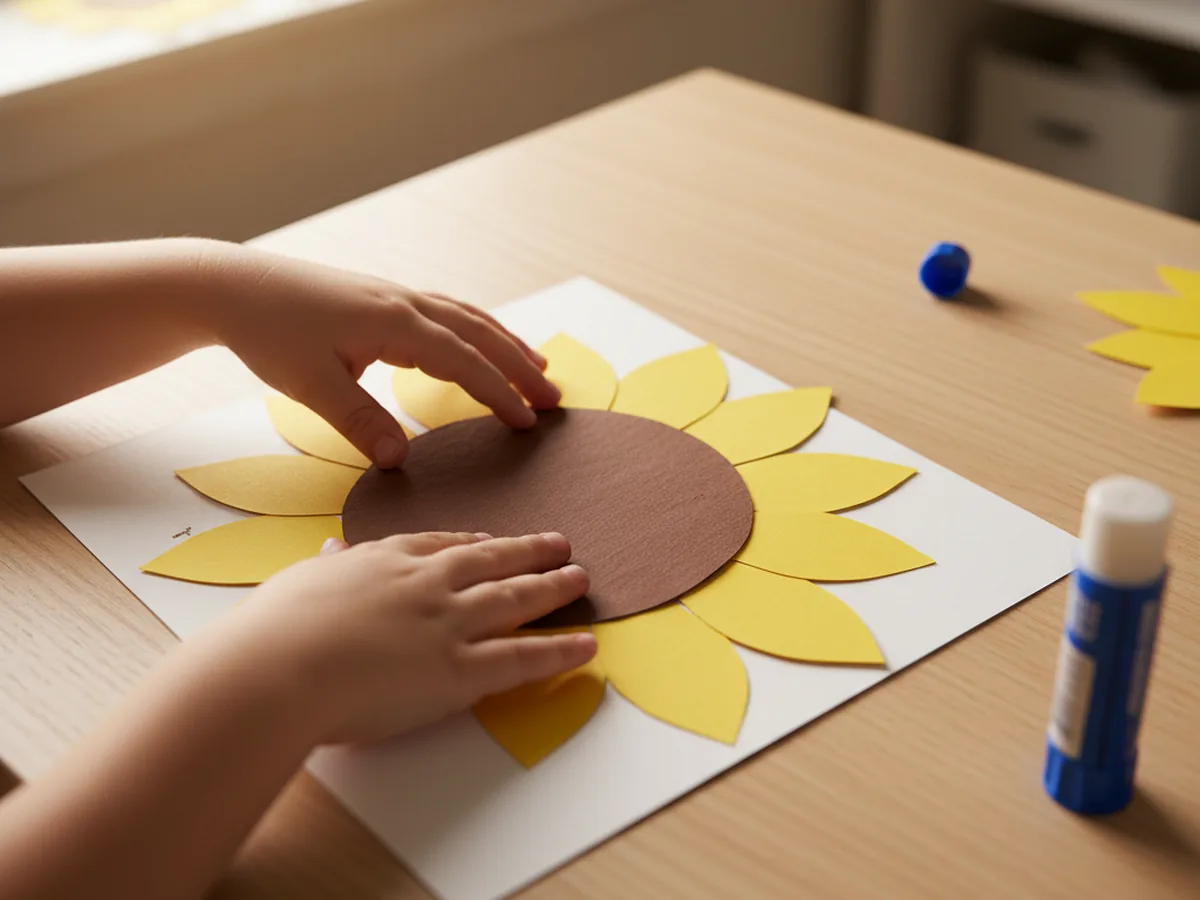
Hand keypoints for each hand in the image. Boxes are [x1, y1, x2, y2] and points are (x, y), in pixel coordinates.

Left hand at [199, 242, 559, 467]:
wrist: (235, 285)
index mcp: (394, 324)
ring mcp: (397, 296)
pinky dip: (477, 329)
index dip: (499, 393)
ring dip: (506, 343)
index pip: (463, 362)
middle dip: (520, 367)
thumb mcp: (310, 386)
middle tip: (554, 399)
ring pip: (469, 318)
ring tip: (538, 368)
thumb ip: (359, 422)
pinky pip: (448, 312)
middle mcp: (405, 303)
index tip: (528, 421)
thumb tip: (399, 460)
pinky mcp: (384, 298)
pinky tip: (481, 343)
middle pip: (480, 334)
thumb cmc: (270, 332)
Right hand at [223, 532, 594, 744]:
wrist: (279, 669)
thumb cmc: (275, 631)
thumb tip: (331, 552)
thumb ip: (327, 568)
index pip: (440, 544)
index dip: (472, 543)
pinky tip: (585, 645)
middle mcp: (426, 584)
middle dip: (528, 551)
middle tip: (560, 544)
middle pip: (491, 560)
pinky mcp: (461, 670)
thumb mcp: (300, 582)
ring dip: (552, 587)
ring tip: (581, 578)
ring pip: (515, 599)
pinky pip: (523, 658)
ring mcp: (449, 623)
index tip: (491, 540)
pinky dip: (559, 650)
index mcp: (385, 560)